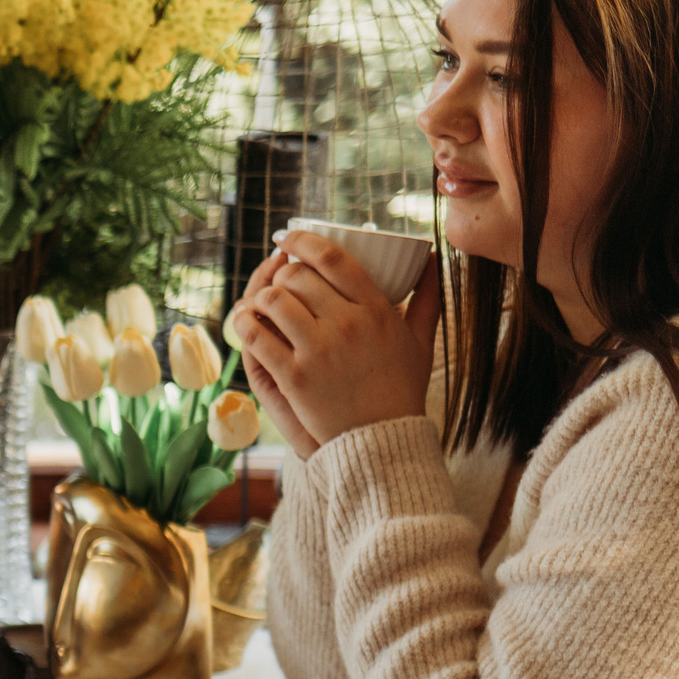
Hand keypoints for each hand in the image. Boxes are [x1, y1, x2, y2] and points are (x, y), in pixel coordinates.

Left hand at [232, 232, 439, 455]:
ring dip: (261, 297)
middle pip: (297, 277)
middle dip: (282, 273)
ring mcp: (318, 351)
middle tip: (279, 280)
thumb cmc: (401, 388)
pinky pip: (257, 337)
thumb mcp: (420, 340)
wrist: (384, 440)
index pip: (333, 258)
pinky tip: (246, 321)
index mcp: (376, 311)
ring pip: (274, 302)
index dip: (304, 241)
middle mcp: (347, 325)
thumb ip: (426, 297)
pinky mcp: (295, 377)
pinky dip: (246, 324)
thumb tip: (432, 256)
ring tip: (262, 302)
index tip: (288, 238)